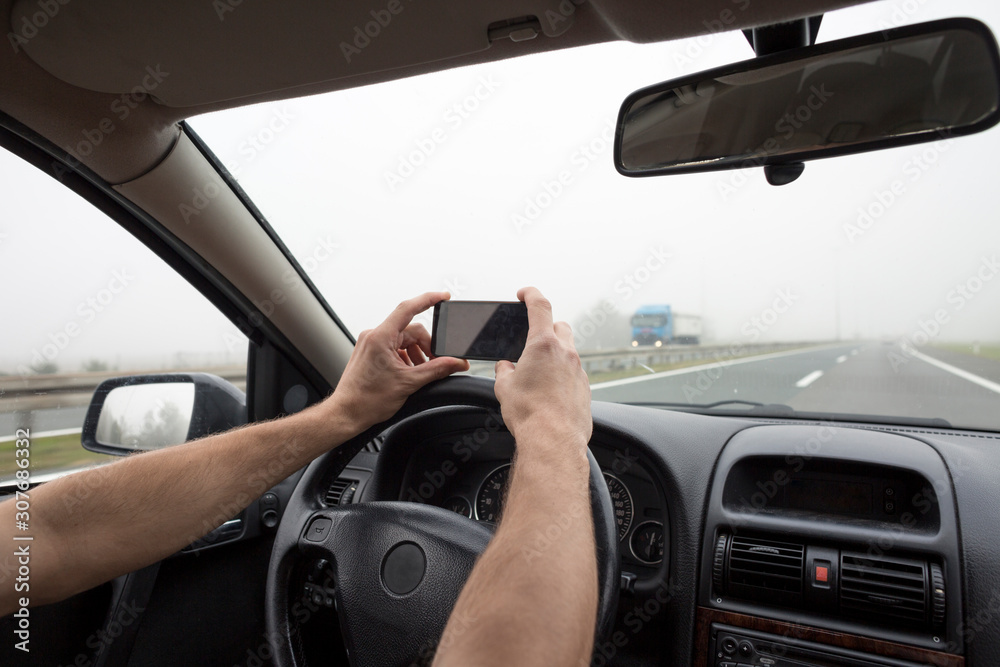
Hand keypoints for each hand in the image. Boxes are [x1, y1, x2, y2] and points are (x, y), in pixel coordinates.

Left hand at [328, 292, 469, 432]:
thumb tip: (456, 363)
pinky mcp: (370, 352)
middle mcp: (374, 336)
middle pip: (410, 331)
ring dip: (416, 354)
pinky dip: (406, 358)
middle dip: (426, 346)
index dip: (428, 299)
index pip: (408, 309)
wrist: (347, 413)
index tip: (443, 297)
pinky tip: (409, 373)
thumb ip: (437, 370)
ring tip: (421, 373)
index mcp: (381, 337)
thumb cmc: (367, 400)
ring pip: (403, 340)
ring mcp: (371, 344)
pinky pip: (394, 347)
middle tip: (437, 364)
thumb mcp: (409, 383)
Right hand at [494, 287, 591, 456]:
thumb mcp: (504, 387)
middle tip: (533, 339)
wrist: (553, 440)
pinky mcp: (586, 387)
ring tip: (539, 370)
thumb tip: (506, 367)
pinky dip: (563, 373)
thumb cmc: (529, 413)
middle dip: (547, 327)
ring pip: (569, 349)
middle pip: (560, 326)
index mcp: (543, 345)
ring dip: (556, 352)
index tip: (524, 293)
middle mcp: (565, 353)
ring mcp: (579, 370)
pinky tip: (551, 390)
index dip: (531, 294)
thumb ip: (504, 370)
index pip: (540, 306)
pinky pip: (575, 371)